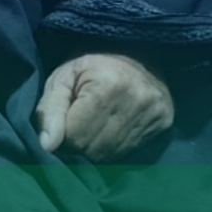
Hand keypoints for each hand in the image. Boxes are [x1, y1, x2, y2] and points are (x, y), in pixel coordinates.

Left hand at [35, 53, 174, 160]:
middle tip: (81, 122)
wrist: (137, 55)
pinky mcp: (164, 122)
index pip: (74, 137)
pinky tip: (113, 128)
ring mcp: (155, 113)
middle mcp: (137, 100)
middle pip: (92, 149)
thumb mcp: (63, 78)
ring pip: (109, 155)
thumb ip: (50, 110)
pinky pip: (127, 153)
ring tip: (96, 124)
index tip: (67, 117)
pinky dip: (113, 146)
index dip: (64, 132)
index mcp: (108, 85)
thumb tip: (47, 145)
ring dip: (96, 147)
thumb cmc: (92, 67)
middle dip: (79, 141)